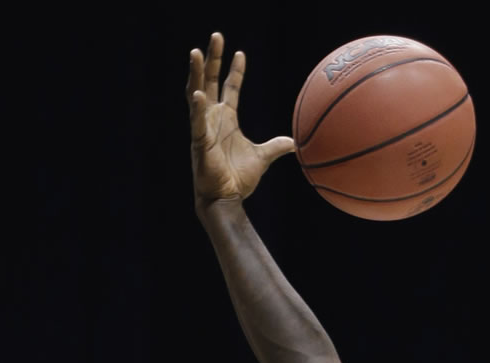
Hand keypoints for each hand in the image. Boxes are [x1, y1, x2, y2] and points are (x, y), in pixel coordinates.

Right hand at [188, 32, 294, 208]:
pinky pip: (196, 122)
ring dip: (195, 73)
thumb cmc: (238, 179)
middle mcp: (212, 119)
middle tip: (216, 36)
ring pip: (195, 94)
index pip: (229, 87)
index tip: (240, 52)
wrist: (227, 199)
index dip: (234, 69)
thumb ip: (276, 147)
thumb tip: (295, 143)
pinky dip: (196, 107)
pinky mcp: (199, 142)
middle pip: (209, 81)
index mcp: (226, 119)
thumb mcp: (262, 158)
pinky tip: (197, 92)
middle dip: (211, 59)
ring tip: (194, 53)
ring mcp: (203, 128)